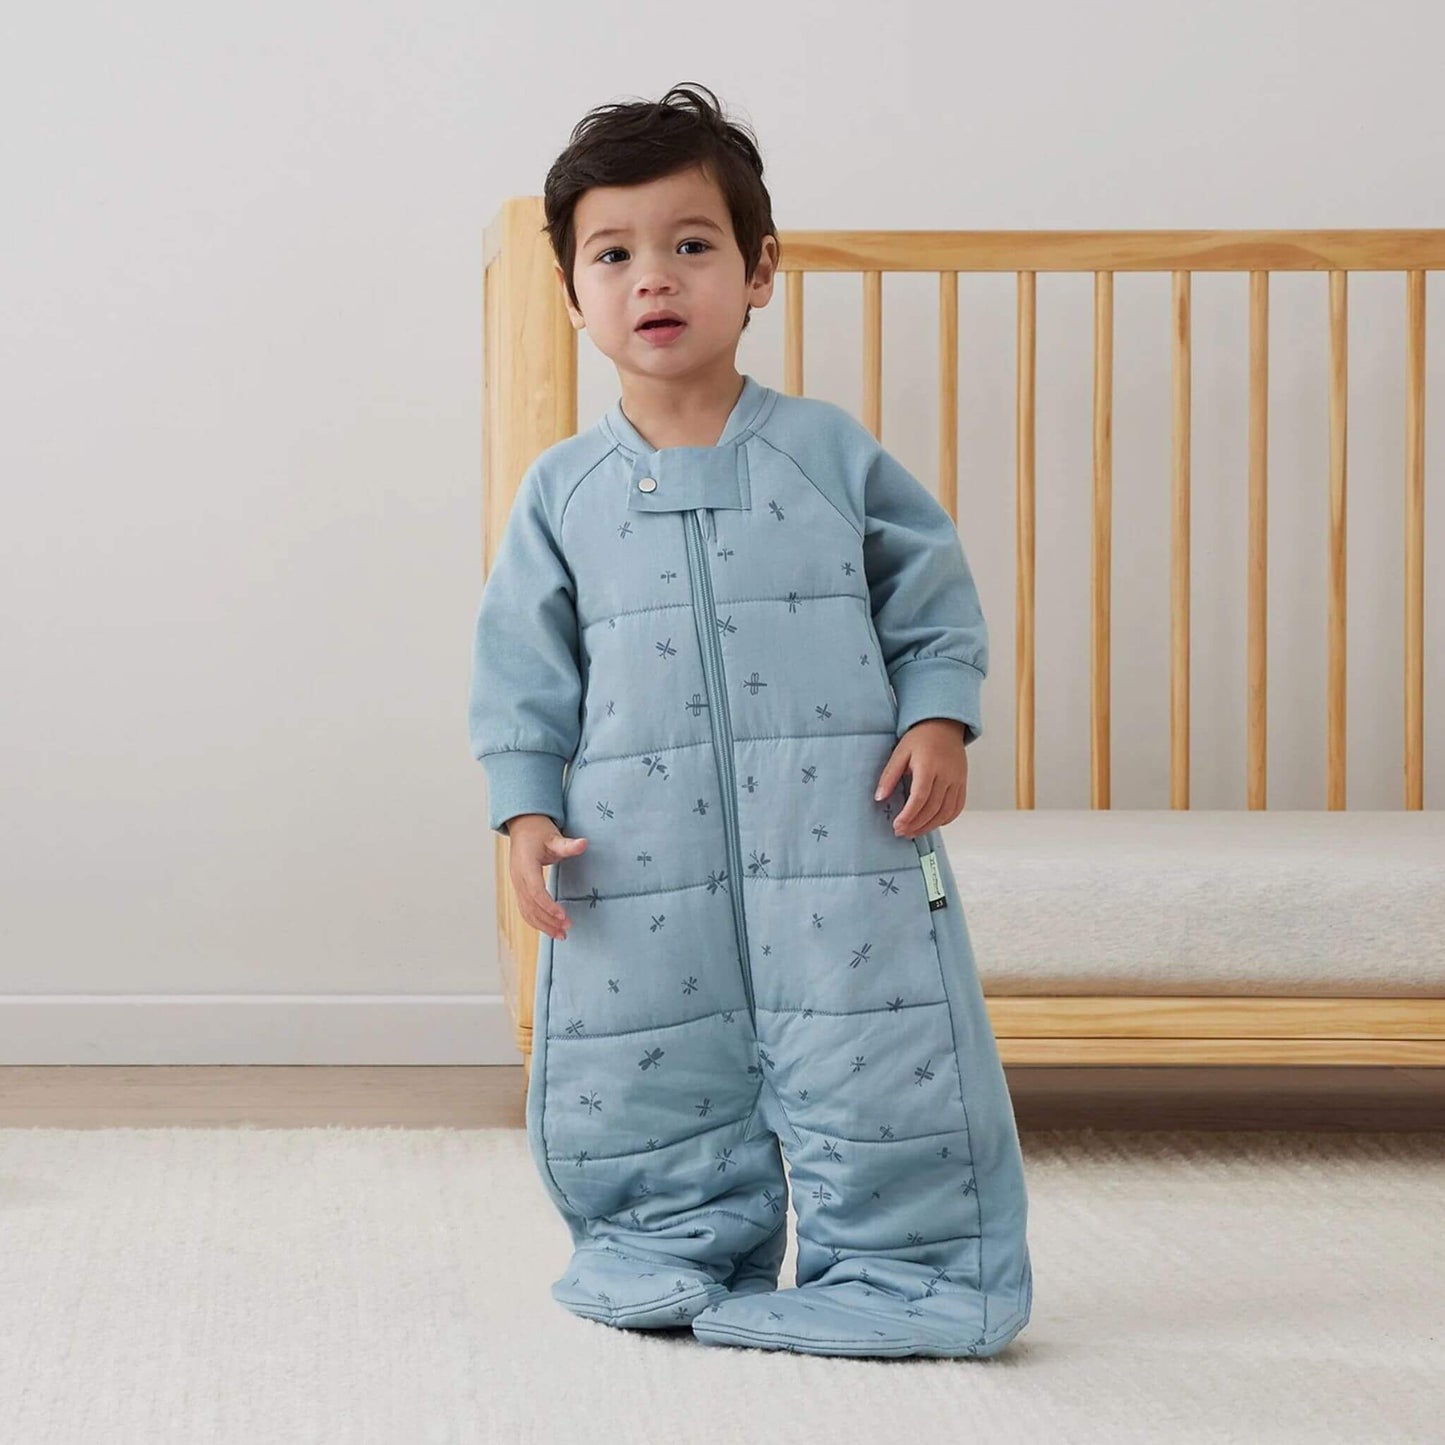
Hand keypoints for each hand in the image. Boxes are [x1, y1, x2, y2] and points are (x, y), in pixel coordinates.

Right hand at [504, 814, 587, 940]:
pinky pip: (525, 909)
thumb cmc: (538, 831)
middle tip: (567, 929)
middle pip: (531, 906)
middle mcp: (518, 878)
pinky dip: (535, 921)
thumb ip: (568, 844)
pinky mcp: (519, 888)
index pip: (536, 891)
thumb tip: (584, 843)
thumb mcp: (553, 836)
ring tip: (561, 935)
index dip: (548, 905)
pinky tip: (549, 929)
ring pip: (526, 911)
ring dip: (542, 925)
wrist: (523, 826)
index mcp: (525, 866)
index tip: (563, 916)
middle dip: (548, 920)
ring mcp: (517, 885)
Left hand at [874, 719, 968, 837]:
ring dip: (930, 826)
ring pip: (946, 812)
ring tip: (913, 832)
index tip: (897, 826)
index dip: (909, 816)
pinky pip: (957, 807)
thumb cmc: (920, 738)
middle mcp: (946, 775)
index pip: (920, 797)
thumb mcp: (900, 753)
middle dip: (916, 824)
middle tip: (901, 832)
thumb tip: (878, 798)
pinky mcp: (962, 783)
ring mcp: (957, 780)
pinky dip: (945, 820)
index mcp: (928, 766)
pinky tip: (932, 823)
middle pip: (933, 808)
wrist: (944, 726)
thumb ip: (889, 776)